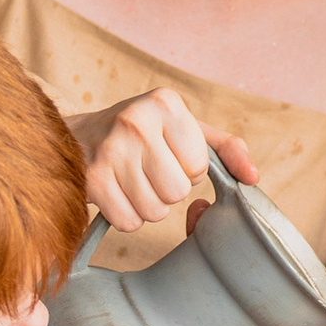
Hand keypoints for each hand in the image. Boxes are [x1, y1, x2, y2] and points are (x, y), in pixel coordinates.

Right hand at [78, 90, 261, 237]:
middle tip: (146, 171)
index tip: (165, 155)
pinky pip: (129, 222)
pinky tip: (114, 192)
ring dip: (147, 205)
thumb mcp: (182, 128)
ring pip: (155, 211)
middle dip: (167, 190)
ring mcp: (110, 150)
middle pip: (178, 192)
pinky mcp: (90, 178)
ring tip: (129, 180)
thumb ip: (223, 148)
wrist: (72, 136)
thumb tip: (253, 177)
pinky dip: (125, 216)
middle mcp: (136, 121)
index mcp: (165, 103)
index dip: (186, 170)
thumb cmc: (138, 135)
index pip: (199, 167)